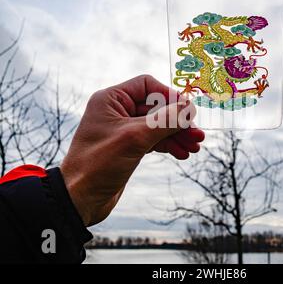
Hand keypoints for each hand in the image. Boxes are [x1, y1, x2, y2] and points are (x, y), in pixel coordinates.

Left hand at [60, 75, 204, 225]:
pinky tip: (182, 153)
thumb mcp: (135, 138)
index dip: (170, 96)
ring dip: (177, 135)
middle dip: (178, 121)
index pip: (148, 86)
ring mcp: (124, 130)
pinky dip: (168, 145)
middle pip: (157, 108)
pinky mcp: (128, 147)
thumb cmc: (99, 164)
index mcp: (111, 99)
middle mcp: (117, 111)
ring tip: (195, 147)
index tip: (187, 111)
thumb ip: (165, 120)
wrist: (81, 199)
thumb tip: (189, 108)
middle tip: (198, 135)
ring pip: (158, 126)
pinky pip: (154, 140)